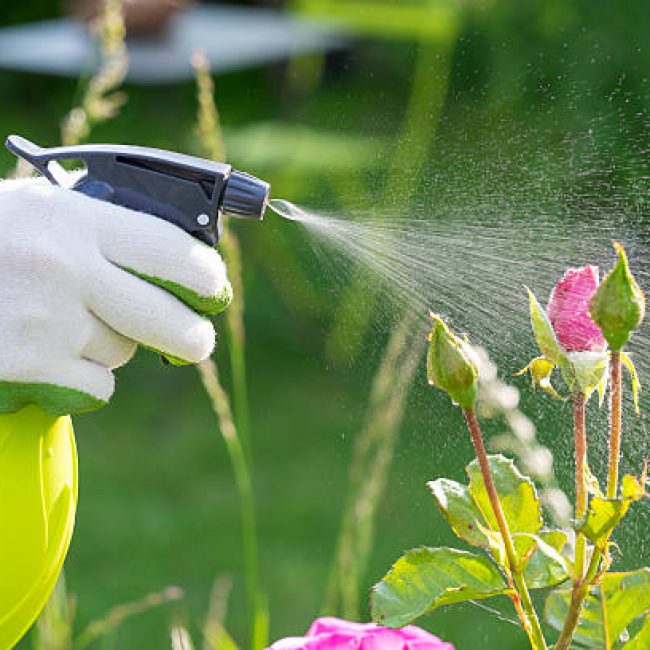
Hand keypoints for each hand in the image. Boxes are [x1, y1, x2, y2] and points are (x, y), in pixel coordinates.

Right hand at [0, 176, 231, 414]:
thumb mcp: (35, 210)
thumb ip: (95, 228)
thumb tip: (166, 254)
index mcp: (73, 218)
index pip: (170, 248)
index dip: (205, 274)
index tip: (215, 288)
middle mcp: (66, 268)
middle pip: (166, 316)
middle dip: (193, 336)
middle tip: (199, 342)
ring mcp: (47, 320)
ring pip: (123, 350)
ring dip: (114, 345)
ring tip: (72, 324)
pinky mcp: (27, 365)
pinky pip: (96, 383)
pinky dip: (87, 377)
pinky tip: (56, 355)